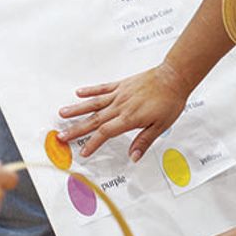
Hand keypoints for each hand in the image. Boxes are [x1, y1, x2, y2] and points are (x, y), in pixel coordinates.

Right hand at [58, 62, 188, 160]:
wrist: (174, 78)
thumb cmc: (169, 101)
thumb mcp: (161, 126)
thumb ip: (144, 141)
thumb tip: (133, 157)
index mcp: (129, 118)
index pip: (105, 133)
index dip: (93, 143)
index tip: (83, 152)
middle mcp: (120, 105)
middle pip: (94, 119)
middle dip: (76, 129)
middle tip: (62, 136)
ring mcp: (119, 94)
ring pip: (93, 103)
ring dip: (76, 109)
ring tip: (62, 114)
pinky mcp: (121, 85)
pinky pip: (102, 88)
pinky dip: (90, 90)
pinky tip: (79, 93)